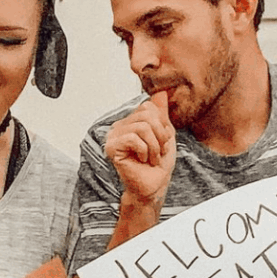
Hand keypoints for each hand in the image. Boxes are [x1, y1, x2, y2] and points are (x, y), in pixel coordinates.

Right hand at [104, 91, 175, 206]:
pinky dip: (144, 151)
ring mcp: (113, 136)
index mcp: (130, 122)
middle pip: (146, 114)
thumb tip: (160, 92)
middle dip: (159, 135)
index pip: (148, 107)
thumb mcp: (165, 134)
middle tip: (159, 152)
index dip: (161, 124)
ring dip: (154, 146)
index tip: (162, 143)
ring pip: (142, 126)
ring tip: (152, 158)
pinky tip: (142, 160)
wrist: (154, 186)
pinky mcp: (110, 147)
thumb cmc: (158, 163)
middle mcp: (119, 126)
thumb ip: (161, 113)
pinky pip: (133, 138)